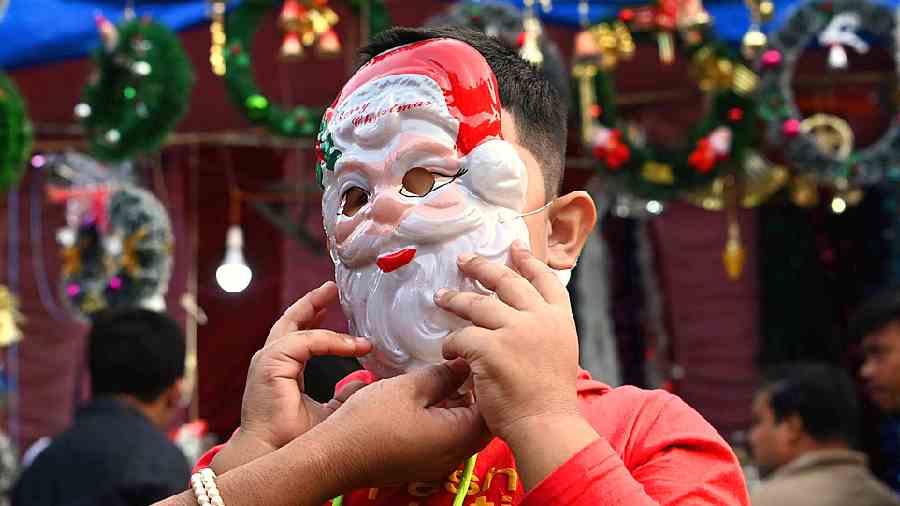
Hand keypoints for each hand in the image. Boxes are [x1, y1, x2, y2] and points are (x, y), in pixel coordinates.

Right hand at [213, 282, 371, 472]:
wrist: (273, 457)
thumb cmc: (295, 442)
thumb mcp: (330, 412)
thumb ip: (345, 394)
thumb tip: (366, 380)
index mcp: (282, 370)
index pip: (300, 338)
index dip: (322, 325)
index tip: (351, 329)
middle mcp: (271, 362)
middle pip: (290, 321)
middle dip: (312, 303)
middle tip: (332, 287)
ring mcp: (267, 361)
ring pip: (295, 326)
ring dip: (316, 308)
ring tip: (332, 293)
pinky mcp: (271, 364)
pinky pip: (305, 342)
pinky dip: (330, 340)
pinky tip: (353, 344)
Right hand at [313, 360, 489, 488]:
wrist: (334, 457)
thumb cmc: (368, 422)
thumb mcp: (408, 388)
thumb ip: (442, 376)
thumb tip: (464, 365)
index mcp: (457, 436)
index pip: (491, 407)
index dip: (487, 380)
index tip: (478, 358)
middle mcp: (455, 455)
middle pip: (482, 421)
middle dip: (477, 393)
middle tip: (465, 366)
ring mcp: (439, 463)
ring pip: (464, 431)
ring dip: (461, 406)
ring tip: (448, 376)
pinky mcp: (424, 464)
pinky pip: (447, 439)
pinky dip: (446, 418)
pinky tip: (431, 397)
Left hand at [436, 242, 581, 439]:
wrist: (545, 425)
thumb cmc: (549, 400)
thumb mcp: (559, 354)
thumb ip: (543, 331)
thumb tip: (520, 317)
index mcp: (560, 320)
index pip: (545, 280)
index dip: (528, 261)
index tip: (514, 247)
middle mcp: (539, 319)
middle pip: (507, 282)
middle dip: (482, 267)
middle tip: (464, 259)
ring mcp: (515, 330)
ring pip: (477, 304)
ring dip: (456, 299)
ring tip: (441, 296)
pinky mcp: (490, 348)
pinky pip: (461, 336)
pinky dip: (451, 343)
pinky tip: (447, 350)